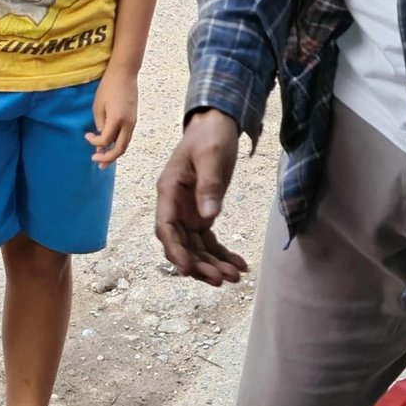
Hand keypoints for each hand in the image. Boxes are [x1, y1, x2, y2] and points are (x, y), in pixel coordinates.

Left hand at [86, 68, 137, 166]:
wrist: (124, 74)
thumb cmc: (108, 87)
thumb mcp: (98, 106)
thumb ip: (100, 124)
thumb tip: (100, 140)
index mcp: (117, 119)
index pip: (106, 140)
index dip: (94, 142)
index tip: (86, 136)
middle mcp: (128, 123)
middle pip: (120, 149)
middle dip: (108, 158)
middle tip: (97, 162)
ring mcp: (133, 122)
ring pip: (125, 145)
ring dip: (114, 154)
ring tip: (104, 161)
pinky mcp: (133, 120)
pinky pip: (127, 137)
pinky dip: (118, 145)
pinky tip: (110, 147)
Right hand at [154, 110, 247, 284]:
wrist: (217, 125)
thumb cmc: (210, 136)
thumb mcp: (212, 156)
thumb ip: (209, 186)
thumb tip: (209, 217)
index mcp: (168, 191)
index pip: (165, 228)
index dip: (175, 251)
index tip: (188, 269)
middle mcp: (175, 206)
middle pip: (182, 244)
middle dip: (200, 265)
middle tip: (222, 280)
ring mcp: (188, 212)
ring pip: (196, 248)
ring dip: (213, 264)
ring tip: (236, 277)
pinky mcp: (203, 214)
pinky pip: (210, 241)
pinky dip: (222, 254)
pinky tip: (239, 265)